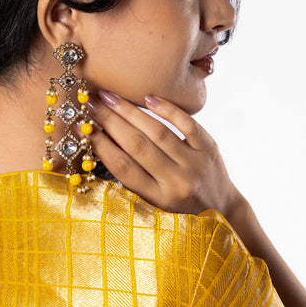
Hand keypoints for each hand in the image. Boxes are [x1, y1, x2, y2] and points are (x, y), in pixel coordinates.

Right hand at [88, 91, 243, 217]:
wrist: (223, 210)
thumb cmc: (180, 207)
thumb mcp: (154, 203)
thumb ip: (133, 180)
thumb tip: (99, 145)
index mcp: (157, 198)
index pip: (123, 168)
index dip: (100, 146)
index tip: (82, 128)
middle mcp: (176, 182)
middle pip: (137, 146)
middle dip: (110, 121)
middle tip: (90, 103)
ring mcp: (194, 165)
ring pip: (158, 133)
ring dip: (131, 112)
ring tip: (110, 97)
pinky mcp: (209, 149)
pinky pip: (187, 125)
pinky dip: (167, 110)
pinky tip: (149, 98)